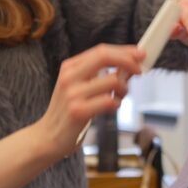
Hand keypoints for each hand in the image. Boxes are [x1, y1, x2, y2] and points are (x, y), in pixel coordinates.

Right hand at [36, 44, 143, 159]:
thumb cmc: (68, 112)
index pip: (101, 50)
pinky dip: (116, 104)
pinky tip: (112, 107)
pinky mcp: (78, 111)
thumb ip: (99, 75)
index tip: (140, 54)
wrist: (48, 137)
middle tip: (140, 71)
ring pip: (112, 80)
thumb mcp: (78, 87)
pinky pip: (109, 101)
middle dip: (128, 61)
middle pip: (105, 56)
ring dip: (124, 89)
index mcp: (70, 67)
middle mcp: (70, 77)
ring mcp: (73, 94)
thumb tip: (129, 66)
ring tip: (119, 98)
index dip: (124, 51)